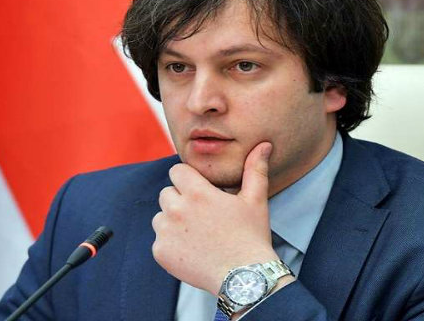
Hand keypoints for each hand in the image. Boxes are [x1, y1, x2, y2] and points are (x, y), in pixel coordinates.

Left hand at [151, 142, 278, 294]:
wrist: (244, 277)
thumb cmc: (252, 236)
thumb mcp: (256, 200)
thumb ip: (255, 169)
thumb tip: (264, 145)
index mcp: (197, 192)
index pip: (177, 171)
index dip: (188, 180)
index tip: (200, 191)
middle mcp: (177, 209)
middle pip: (167, 193)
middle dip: (180, 200)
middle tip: (202, 216)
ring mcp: (166, 232)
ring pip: (160, 217)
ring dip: (173, 222)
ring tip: (197, 234)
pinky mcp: (161, 252)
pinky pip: (159, 240)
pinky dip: (171, 244)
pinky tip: (192, 251)